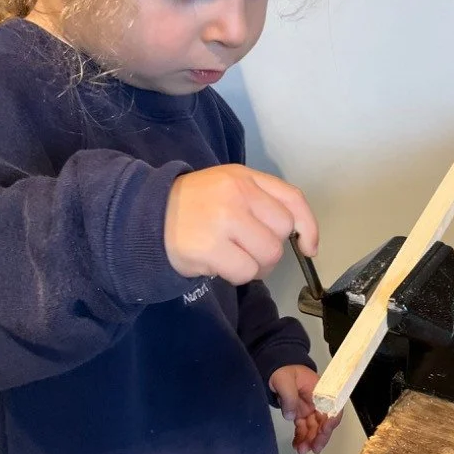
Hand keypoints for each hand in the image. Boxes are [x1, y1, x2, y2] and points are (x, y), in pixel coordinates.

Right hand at [164, 165, 317, 284]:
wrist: (145, 216)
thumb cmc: (194, 207)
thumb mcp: (228, 188)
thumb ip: (263, 203)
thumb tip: (302, 238)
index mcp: (244, 177)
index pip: (292, 200)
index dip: (308, 227)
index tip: (309, 247)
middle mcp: (236, 193)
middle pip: (281, 234)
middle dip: (270, 249)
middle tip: (247, 251)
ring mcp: (223, 219)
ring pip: (268, 256)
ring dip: (254, 266)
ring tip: (232, 258)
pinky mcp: (209, 246)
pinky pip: (245, 272)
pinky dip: (237, 275)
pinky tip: (218, 265)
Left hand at [269, 365, 342, 453]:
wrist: (274, 370)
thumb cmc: (283, 371)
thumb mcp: (284, 380)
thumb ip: (289, 397)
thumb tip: (291, 416)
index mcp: (320, 390)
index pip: (333, 406)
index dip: (332, 419)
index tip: (325, 430)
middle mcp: (318, 401)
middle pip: (325, 421)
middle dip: (321, 436)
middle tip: (314, 448)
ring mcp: (310, 408)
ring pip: (314, 428)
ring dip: (310, 440)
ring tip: (302, 450)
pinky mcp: (301, 414)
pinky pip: (304, 428)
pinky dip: (301, 438)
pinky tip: (297, 445)